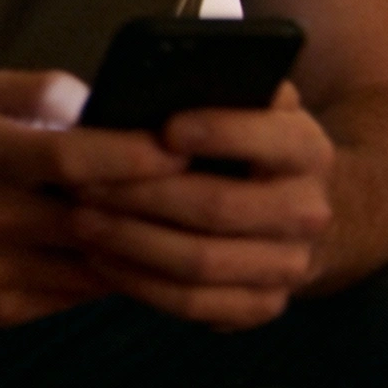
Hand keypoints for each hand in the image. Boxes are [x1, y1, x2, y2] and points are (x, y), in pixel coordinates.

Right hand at [0, 69, 187, 327]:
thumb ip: (42, 92)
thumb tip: (103, 104)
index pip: (72, 159)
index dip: (133, 156)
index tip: (180, 149)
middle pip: (92, 218)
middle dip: (152, 208)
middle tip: (200, 193)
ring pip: (93, 266)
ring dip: (138, 250)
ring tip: (176, 230)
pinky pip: (75, 296)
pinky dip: (108, 277)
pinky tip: (128, 257)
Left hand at [69, 81, 335, 328]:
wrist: (290, 206)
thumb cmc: (241, 140)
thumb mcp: (242, 103)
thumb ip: (213, 87)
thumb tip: (155, 82)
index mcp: (306, 148)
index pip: (269, 138)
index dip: (219, 132)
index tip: (166, 128)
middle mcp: (309, 210)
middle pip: (219, 207)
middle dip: (143, 194)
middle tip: (83, 182)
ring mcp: (289, 265)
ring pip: (201, 262)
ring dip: (131, 242)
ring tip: (79, 220)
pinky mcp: (262, 305)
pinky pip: (194, 303)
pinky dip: (140, 283)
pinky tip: (100, 259)